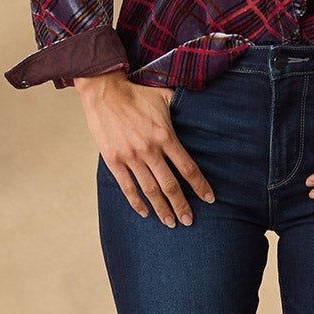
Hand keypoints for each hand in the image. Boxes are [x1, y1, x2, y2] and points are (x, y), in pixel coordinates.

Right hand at [76, 72, 213, 226]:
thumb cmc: (136, 92)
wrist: (103, 91)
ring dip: (162, 209)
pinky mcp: (114, 160)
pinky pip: (127, 187)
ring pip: (150, 190)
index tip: (210, 199)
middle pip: (170, 185)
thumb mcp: (165, 96)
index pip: (188, 168)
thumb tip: (200, 106)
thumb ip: (182, 106)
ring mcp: (131, 157)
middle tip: (189, 221)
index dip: (200, 186)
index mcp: (165, 136)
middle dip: (182, 206)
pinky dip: (137, 202)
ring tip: (171, 222)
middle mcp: (150, 150)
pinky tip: (145, 212)